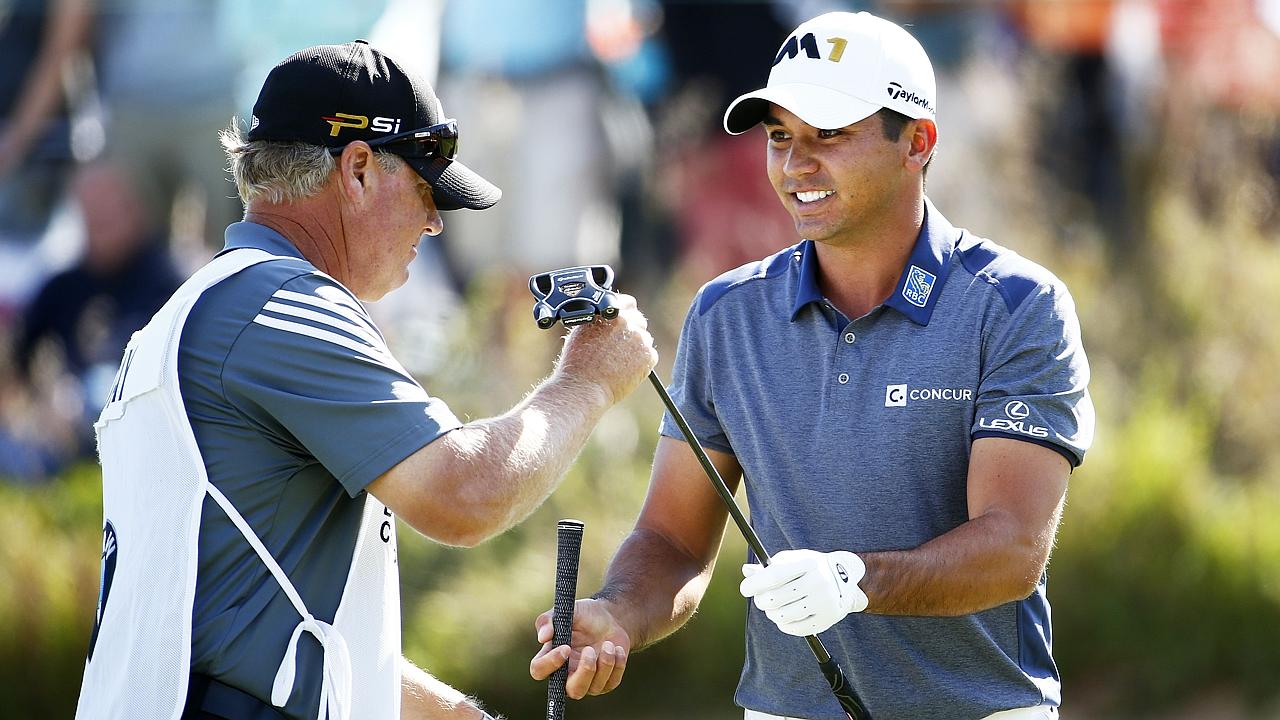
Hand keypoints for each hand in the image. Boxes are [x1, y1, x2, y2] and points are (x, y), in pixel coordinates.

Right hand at [529, 598, 630, 698]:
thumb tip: (542, 637)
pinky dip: (617, 664)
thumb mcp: (568, 611)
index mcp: (551, 657)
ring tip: (608, 644)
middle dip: (585, 671)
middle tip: (590, 650)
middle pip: (571, 691)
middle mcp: (566, 674)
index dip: (550, 663)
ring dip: (604, 663)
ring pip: (593, 688)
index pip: (539, 670)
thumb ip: (550, 620)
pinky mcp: (606, 683)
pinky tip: (617, 649)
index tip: (566, 647)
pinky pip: (611, 682)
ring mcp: (587, 682)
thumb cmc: (585, 616)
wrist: (610, 618)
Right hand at [556, 293, 656, 404]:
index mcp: (610, 312)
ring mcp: (640, 338)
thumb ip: (601, 319)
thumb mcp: (583, 330)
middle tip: (620, 347)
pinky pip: (649, 355)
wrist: (584, 387)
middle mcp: (626, 321)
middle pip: (639, 320)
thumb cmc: (577, 363)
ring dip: (636, 347)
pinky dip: (642, 362)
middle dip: (632, 331)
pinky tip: (625, 370)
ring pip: (644, 339)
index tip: (624, 321)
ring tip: (618, 362)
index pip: (628, 303)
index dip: (626, 312)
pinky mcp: (648, 355)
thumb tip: (611, 318)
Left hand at [739, 549, 867, 635]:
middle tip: (761, 600)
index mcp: (807, 563)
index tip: (745, 589)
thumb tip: (747, 571)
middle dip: (761, 601)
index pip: (774, 576)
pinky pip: (795, 629)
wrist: (844, 577)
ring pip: (782, 616)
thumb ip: (770, 567)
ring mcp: (824, 602)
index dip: (754, 584)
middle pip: (775, 598)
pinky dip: (783, 625)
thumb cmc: (811, 567)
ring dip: (771, 614)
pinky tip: (785, 617)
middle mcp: (818, 582)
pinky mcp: (827, 619)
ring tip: (773, 608)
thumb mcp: (793, 560)